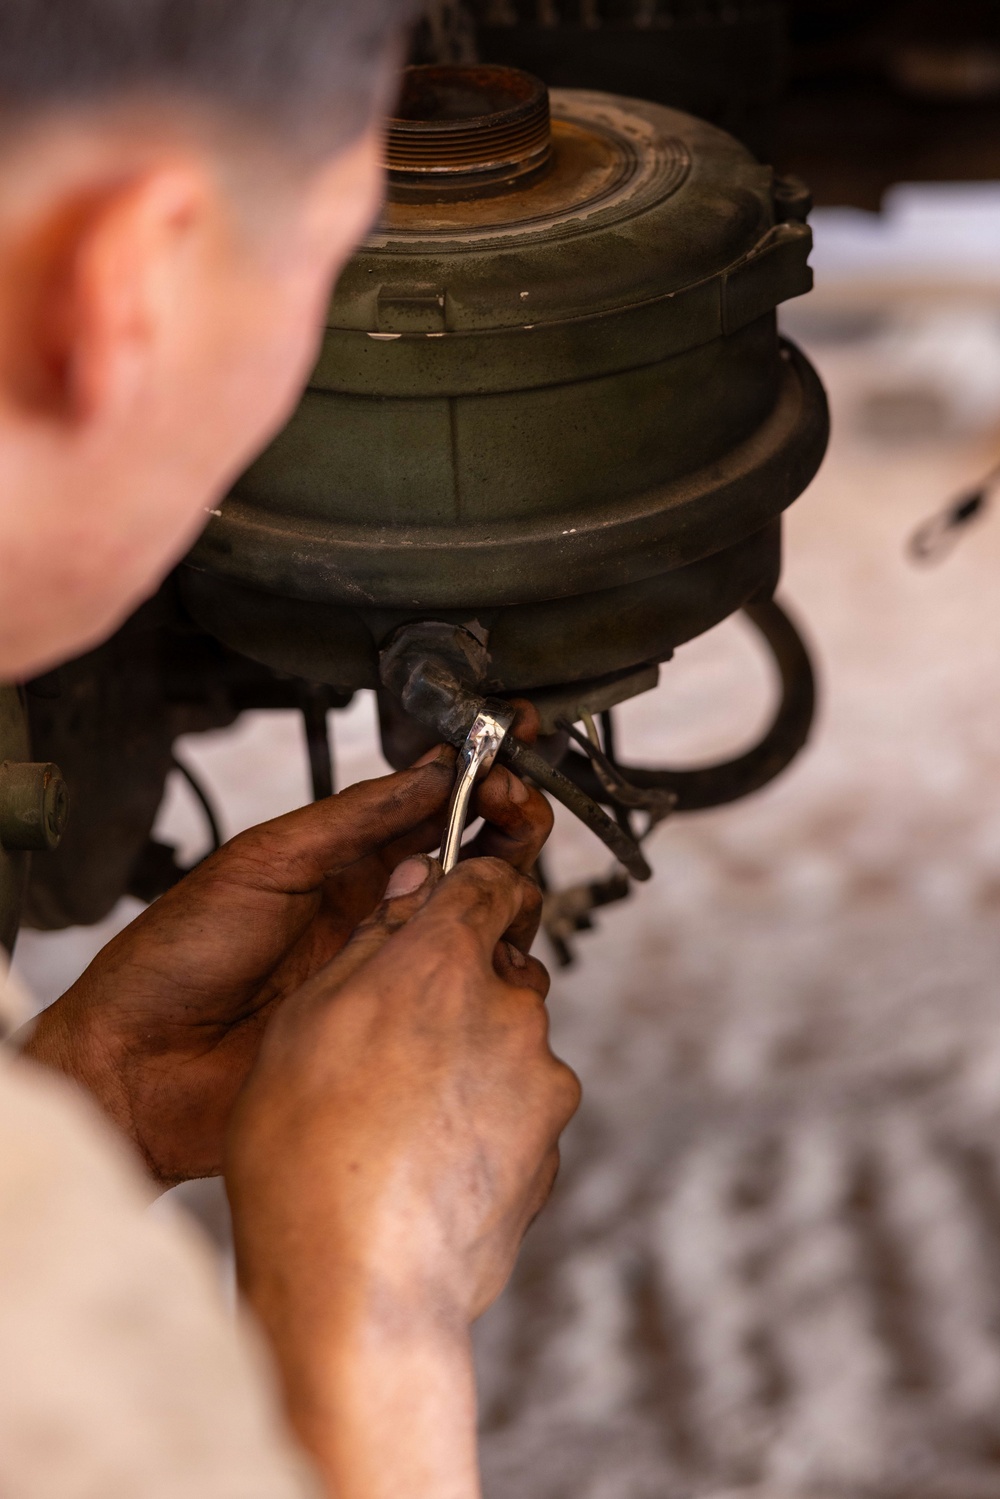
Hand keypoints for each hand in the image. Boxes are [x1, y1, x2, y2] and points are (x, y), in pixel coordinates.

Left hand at [20, 720, 552, 1187]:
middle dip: (511, 824)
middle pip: (474, 859)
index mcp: (342, 860)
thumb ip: (351, 820)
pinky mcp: (398, 1025)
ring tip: (500, 880)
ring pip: (481, 921)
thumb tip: (427, 771)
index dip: (477, 779)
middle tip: (520, 810)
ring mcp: (391, 966)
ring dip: (508, 890)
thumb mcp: (263, 863)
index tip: (508, 757)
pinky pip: (466, 991)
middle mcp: (376, 909)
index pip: (429, 806)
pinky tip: (486, 949)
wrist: (142, 1064)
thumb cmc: (176, 959)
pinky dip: (494, 966)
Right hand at [226, 854, 580, 1498]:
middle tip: (394, 1038)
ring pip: (510, 1043)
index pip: (486, 882)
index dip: (466, 886)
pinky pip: (521, 1107)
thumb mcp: (305, 1022)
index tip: (452, 898)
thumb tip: (410, 895)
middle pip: (499, 969)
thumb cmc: (307, 1156)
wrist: (356, 1286)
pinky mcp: (551, 1147)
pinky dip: (486, 1119)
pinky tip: (425, 1158)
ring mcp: (541, 1083)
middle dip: (460, 988)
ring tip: (399, 1116)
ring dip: (472, 1058)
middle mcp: (510, 1012)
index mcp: (444, 964)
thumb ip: (370, 944)